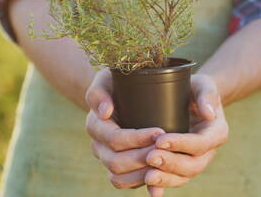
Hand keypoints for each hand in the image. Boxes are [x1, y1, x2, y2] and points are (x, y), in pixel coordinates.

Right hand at [85, 69, 164, 188]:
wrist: (121, 92)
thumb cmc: (117, 81)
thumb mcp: (107, 78)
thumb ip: (100, 91)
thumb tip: (105, 112)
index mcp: (94, 124)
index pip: (115, 138)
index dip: (138, 138)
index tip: (160, 131)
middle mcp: (98, 145)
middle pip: (116, 162)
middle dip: (143, 157)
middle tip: (166, 149)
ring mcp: (107, 158)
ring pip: (119, 176)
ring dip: (142, 172)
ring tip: (164, 162)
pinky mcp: (119, 167)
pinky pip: (125, 183)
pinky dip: (140, 182)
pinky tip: (159, 175)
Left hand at [144, 74, 228, 196]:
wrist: (193, 98)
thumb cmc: (197, 88)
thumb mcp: (204, 85)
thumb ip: (207, 95)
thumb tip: (208, 113)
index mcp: (217, 132)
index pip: (201, 143)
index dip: (181, 144)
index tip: (160, 140)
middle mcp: (209, 151)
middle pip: (193, 165)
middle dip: (171, 163)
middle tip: (149, 157)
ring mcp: (196, 160)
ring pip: (184, 177)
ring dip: (165, 178)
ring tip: (147, 176)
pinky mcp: (182, 165)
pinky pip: (173, 179)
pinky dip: (161, 185)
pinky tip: (148, 186)